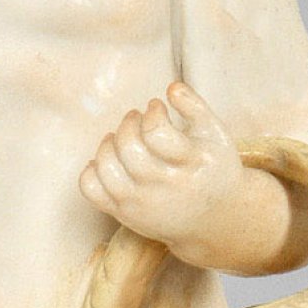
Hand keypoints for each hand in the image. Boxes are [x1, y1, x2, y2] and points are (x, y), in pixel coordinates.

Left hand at [80, 82, 246, 259]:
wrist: (213, 220)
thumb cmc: (213, 168)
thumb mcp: (216, 134)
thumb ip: (195, 105)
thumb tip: (170, 87)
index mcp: (191, 164)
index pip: (156, 133)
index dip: (152, 112)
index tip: (156, 108)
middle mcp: (164, 188)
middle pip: (128, 149)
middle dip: (128, 123)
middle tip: (135, 117)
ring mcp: (142, 204)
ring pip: (106, 168)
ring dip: (108, 143)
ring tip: (120, 138)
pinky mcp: (124, 214)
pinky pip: (91, 189)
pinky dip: (93, 169)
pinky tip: (111, 161)